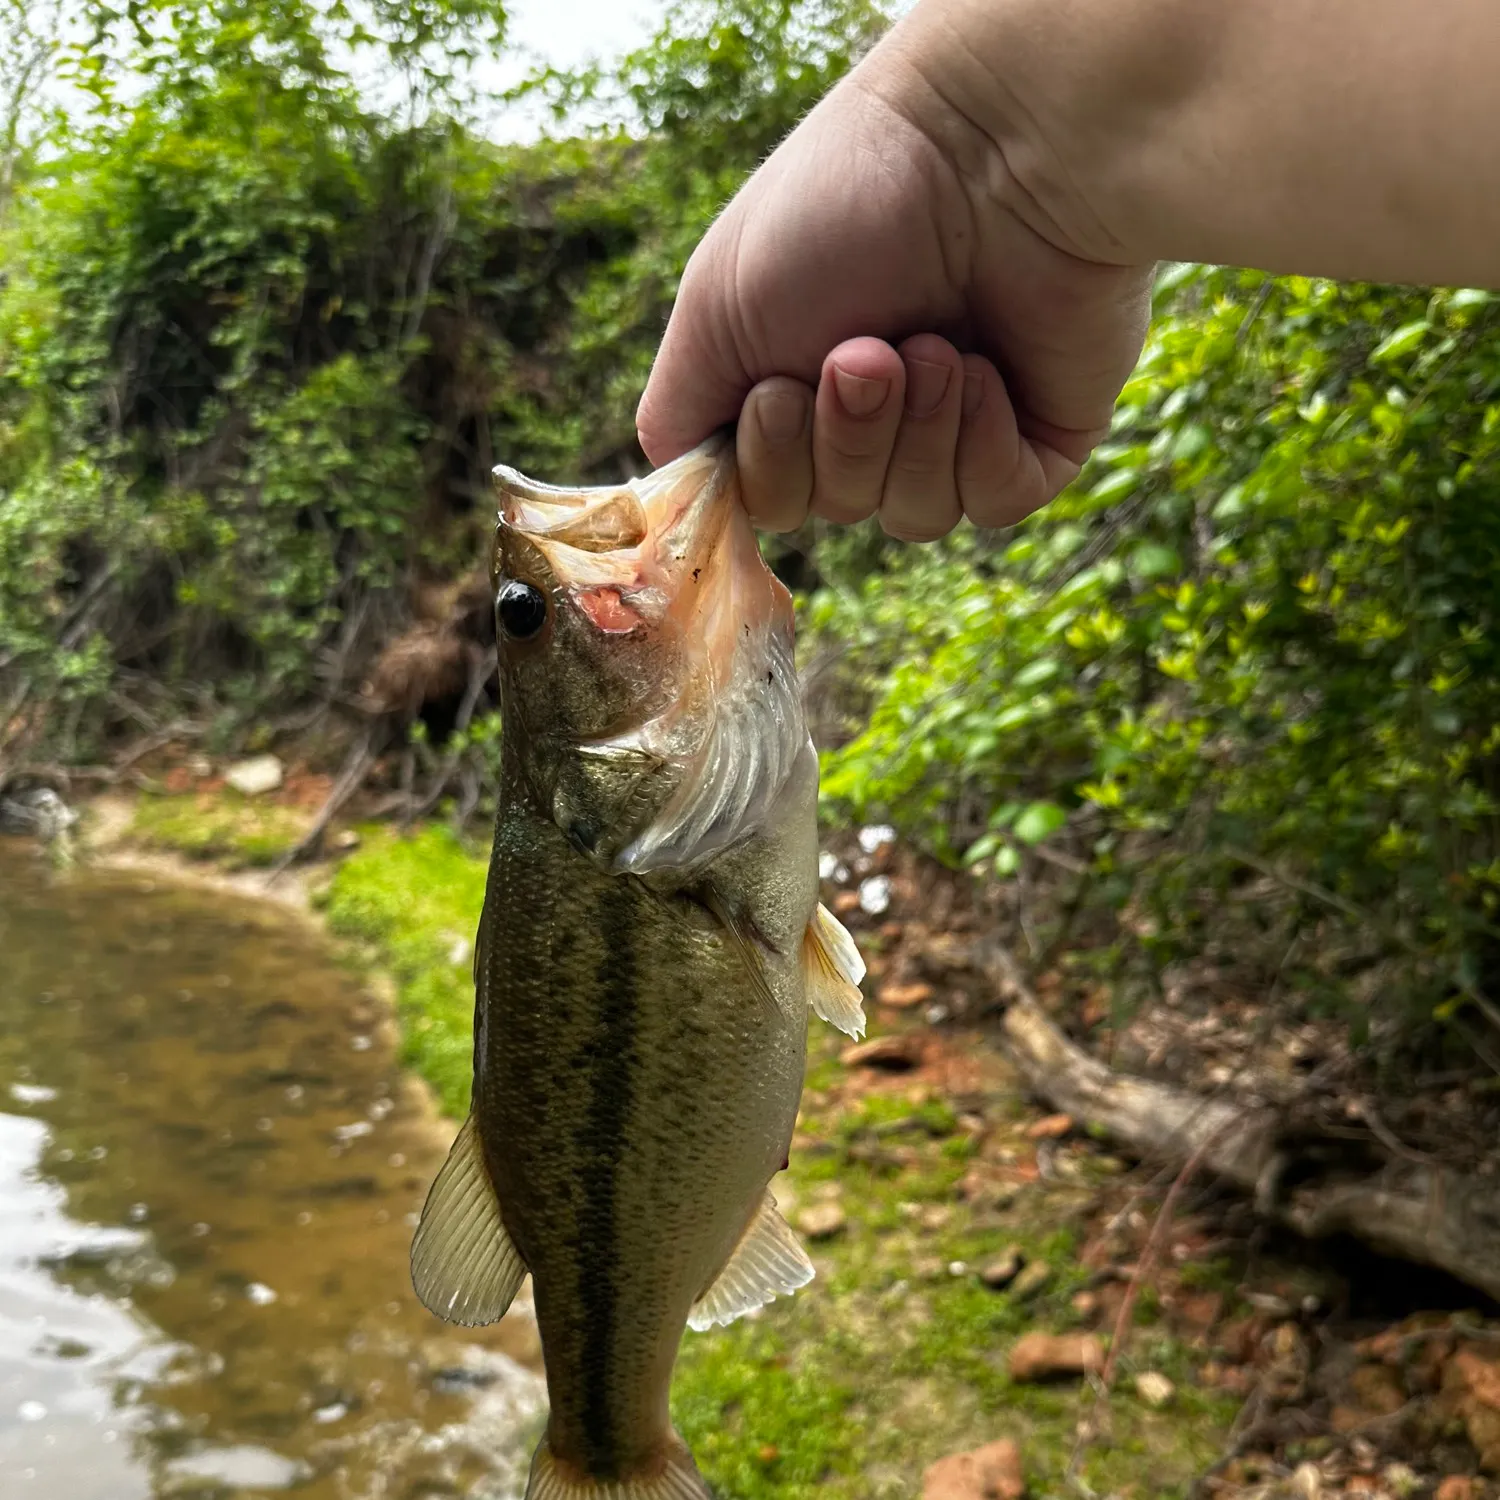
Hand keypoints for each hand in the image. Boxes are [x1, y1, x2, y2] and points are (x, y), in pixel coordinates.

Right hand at [635, 9, 1153, 539]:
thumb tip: (680, 495)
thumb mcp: (715, 308)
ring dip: (912, 430)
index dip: (770, 465)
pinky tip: (984, 367)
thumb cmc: (843, 206)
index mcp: (795, 388)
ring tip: (933, 341)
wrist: (991, 149)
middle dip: (846, 437)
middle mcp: (873, 417)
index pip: (764, 498)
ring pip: (912, 515)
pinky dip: (979, 441)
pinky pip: (990, 503)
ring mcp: (956, 430)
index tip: (780, 388)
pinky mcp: (1036, 440)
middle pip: (834, 508)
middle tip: (867, 350)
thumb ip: (678, 414)